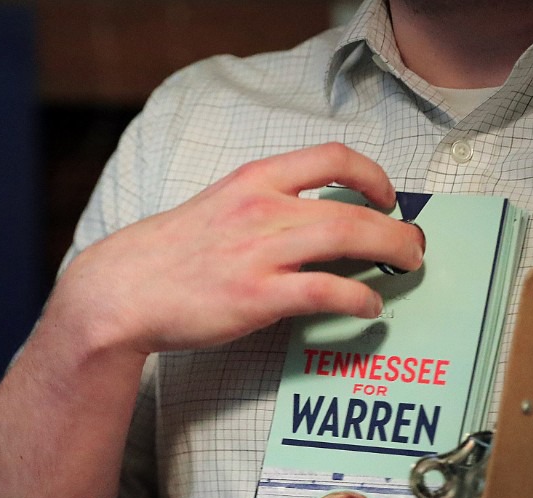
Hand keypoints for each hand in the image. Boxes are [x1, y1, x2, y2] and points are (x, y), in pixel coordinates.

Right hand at [47, 142, 424, 356]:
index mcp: (251, 182)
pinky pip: (327, 290)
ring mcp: (260, 253)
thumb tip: (301, 227)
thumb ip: (257, 211)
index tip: (386, 195)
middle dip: (395, 225)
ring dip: (391, 252)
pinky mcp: (258, 296)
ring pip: (349, 238)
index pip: (329, 157)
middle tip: (412, 244)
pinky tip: (368, 306)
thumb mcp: (213, 211)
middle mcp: (261, 209)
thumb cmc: (163, 258)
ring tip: (407, 266)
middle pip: (352, 205)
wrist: (121, 292)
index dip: (371, 174)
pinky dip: (359, 297)